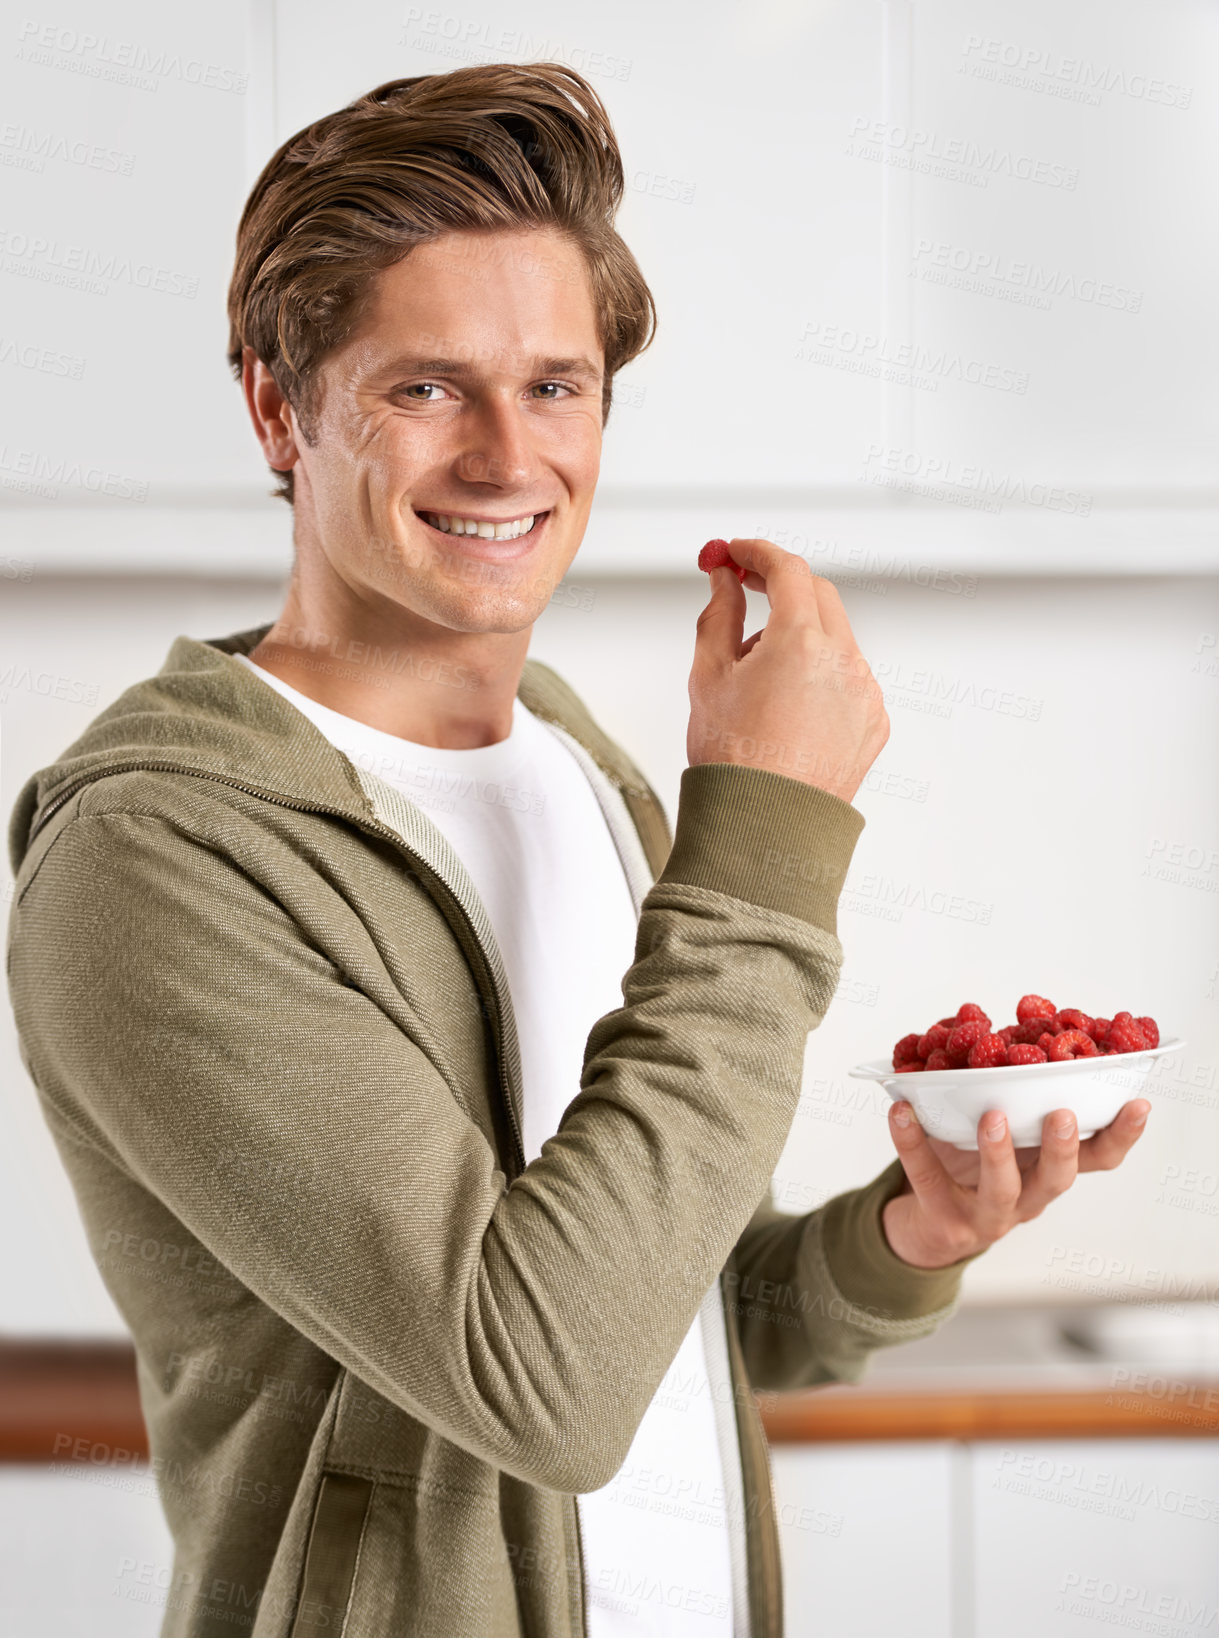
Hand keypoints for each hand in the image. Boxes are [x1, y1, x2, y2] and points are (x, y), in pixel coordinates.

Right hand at [687, 537, 889, 802]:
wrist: (765, 828)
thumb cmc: (734, 764)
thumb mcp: (708, 677)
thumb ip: (718, 615)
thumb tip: (724, 581)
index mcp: (801, 643)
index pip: (787, 569)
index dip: (757, 552)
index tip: (736, 552)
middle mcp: (844, 662)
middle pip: (818, 595)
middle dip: (782, 586)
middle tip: (745, 588)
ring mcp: (865, 693)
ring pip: (835, 638)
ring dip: (800, 634)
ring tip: (757, 676)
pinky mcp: (873, 722)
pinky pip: (849, 678)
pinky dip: (821, 674)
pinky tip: (786, 705)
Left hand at [880, 1099, 1151, 1268]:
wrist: (930, 1228)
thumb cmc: (976, 1167)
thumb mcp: (1006, 1135)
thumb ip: (1013, 1094)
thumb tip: (1000, 1022)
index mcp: (1048, 1170)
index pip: (1099, 1158)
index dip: (1121, 1134)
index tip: (1138, 1102)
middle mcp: (1028, 1198)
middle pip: (1057, 1179)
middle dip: (1062, 1147)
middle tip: (1061, 1114)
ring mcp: (987, 1215)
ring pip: (1001, 1189)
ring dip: (998, 1152)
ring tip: (991, 1116)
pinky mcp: (943, 1219)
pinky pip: (926, 1177)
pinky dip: (912, 1141)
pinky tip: (900, 1111)